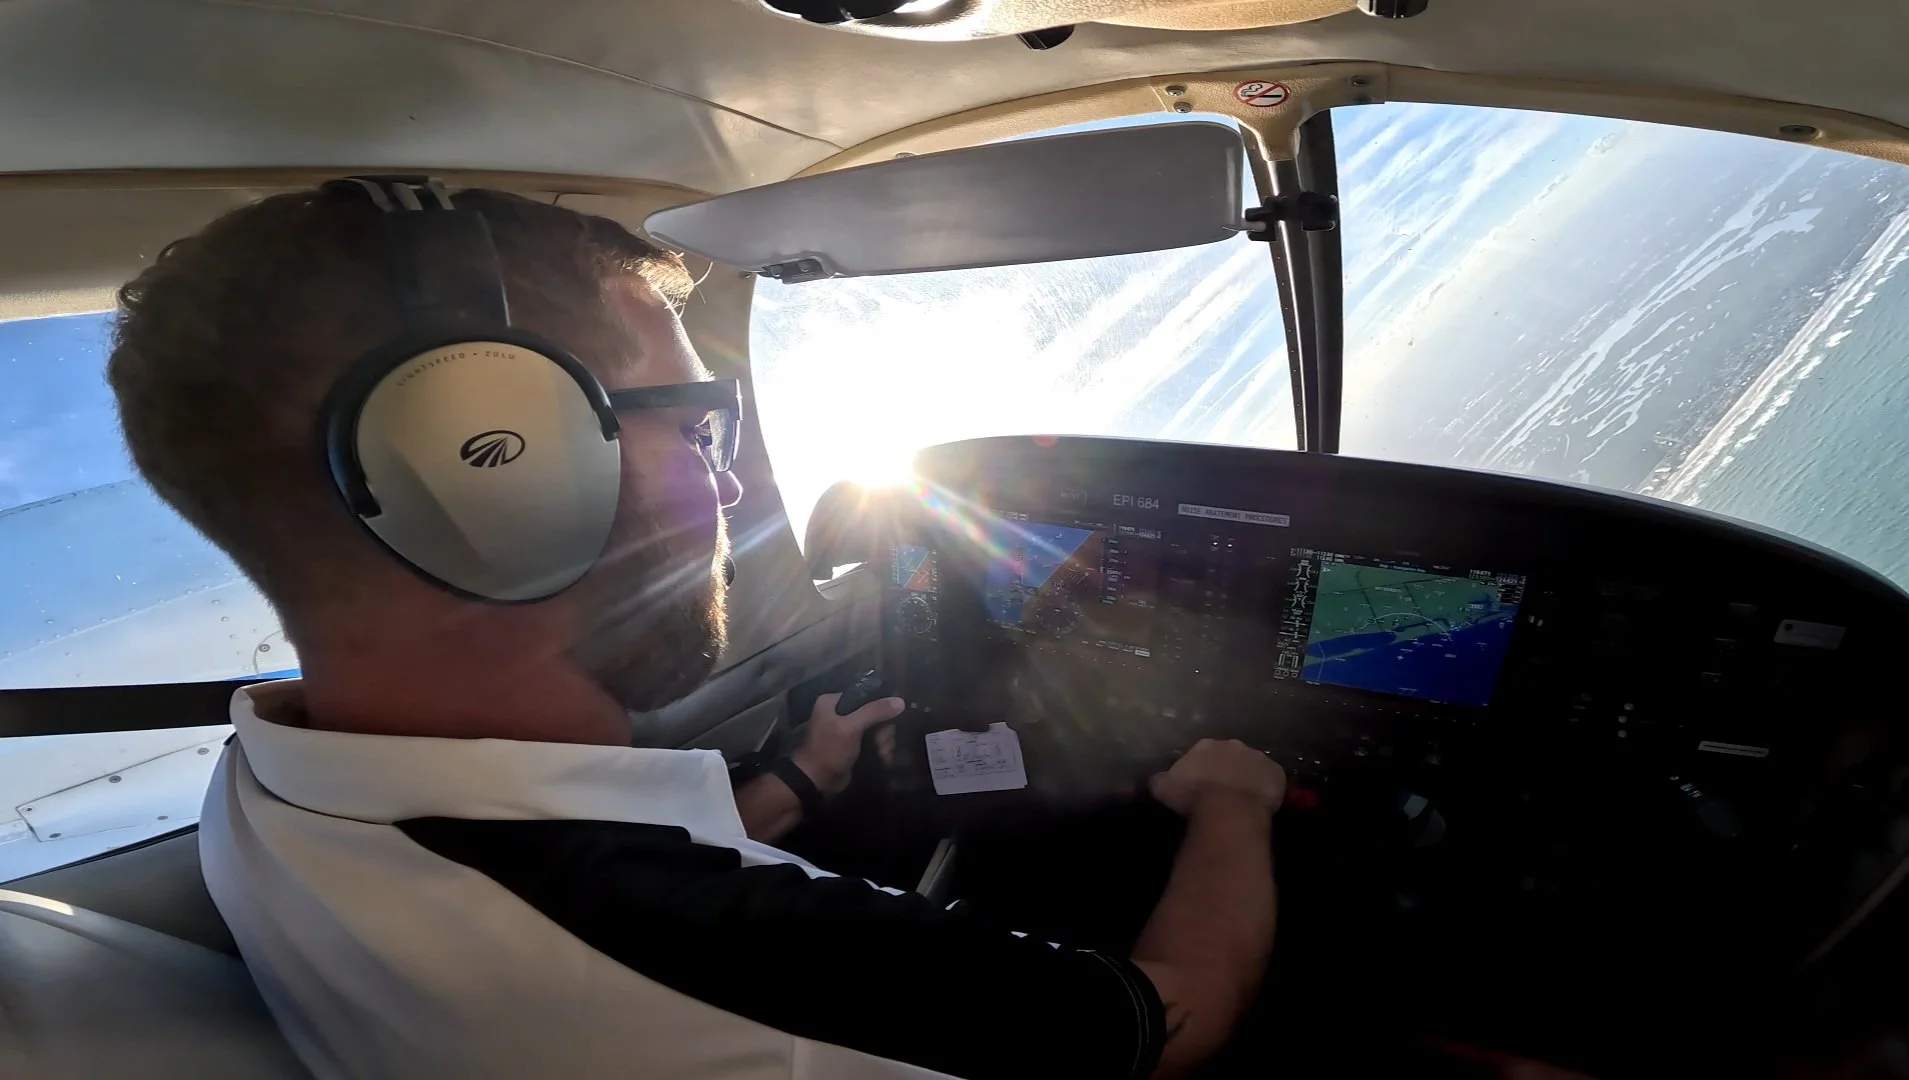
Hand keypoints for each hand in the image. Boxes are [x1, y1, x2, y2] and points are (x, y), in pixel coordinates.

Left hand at [789, 693, 904, 795]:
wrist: (817, 781)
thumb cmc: (830, 750)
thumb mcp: (851, 727)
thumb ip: (874, 712)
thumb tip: (901, 701)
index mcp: (834, 701)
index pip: (865, 694)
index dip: (881, 704)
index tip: (892, 717)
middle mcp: (841, 711)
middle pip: (874, 712)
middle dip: (883, 729)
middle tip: (883, 742)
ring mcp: (848, 729)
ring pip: (877, 728)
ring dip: (884, 741)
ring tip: (883, 753)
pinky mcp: (855, 745)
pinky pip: (874, 741)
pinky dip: (881, 748)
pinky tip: (884, 757)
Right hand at [1149, 738, 1286, 817]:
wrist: (1228, 810)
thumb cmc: (1193, 797)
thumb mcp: (1163, 788)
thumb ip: (1160, 779)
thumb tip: (1158, 779)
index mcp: (1205, 746)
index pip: (1202, 753)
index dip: (1202, 768)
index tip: (1200, 784)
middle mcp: (1232, 745)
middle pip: (1229, 756)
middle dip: (1226, 769)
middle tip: (1222, 791)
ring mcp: (1257, 757)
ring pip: (1252, 766)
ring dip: (1248, 777)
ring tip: (1242, 799)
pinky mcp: (1275, 773)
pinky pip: (1271, 779)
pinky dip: (1267, 788)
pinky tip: (1261, 802)